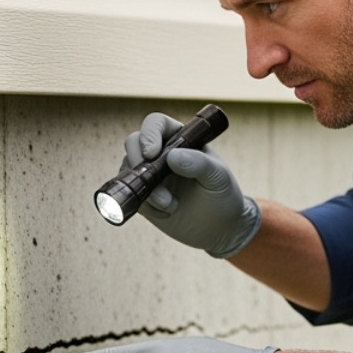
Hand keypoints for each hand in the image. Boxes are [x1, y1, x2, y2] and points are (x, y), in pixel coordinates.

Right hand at [122, 113, 260, 258]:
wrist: (220, 228)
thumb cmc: (223, 196)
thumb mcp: (219, 178)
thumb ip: (199, 164)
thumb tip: (172, 155)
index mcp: (181, 139)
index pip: (156, 124)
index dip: (149, 134)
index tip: (152, 153)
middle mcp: (161, 153)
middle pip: (133, 143)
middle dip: (138, 161)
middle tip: (154, 181)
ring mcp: (150, 174)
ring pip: (129, 170)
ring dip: (145, 188)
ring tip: (170, 205)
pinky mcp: (144, 196)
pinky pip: (131, 195)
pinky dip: (145, 205)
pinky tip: (166, 213)